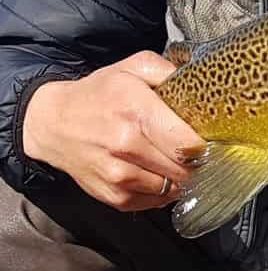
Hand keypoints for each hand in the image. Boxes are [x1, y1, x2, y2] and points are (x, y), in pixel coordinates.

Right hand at [22, 51, 205, 211]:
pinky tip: (160, 172)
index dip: (206, 144)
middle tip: (199, 150)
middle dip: (198, 161)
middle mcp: (127, 147)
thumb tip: (199, 85)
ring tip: (179, 161)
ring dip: (183, 177)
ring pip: (173, 188)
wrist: (52, 123)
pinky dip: (165, 190)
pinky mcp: (114, 197)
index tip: (211, 138)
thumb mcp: (133, 67)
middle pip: (185, 168)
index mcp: (137, 112)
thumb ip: (168, 71)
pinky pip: (156, 202)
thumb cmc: (99, 94)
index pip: (188, 143)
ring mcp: (119, 176)